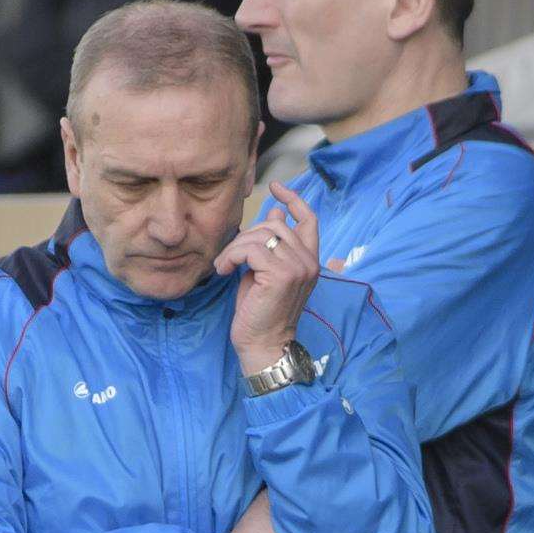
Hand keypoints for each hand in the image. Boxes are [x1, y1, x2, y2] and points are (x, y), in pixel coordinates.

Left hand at [215, 181, 319, 374]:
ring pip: (260, 236)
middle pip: (275, 226)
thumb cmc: (261, 313)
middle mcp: (309, 262)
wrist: (264, 345)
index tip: (276, 187)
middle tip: (229, 257)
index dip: (294, 200)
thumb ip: (271, 245)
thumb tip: (274, 213)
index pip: (309, 219)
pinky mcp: (281, 275)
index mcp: (309, 261)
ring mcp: (298, 267)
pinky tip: (224, 270)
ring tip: (224, 266)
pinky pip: (251, 250)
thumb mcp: (265, 272)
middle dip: (246, 236)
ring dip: (235, 249)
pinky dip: (232, 256)